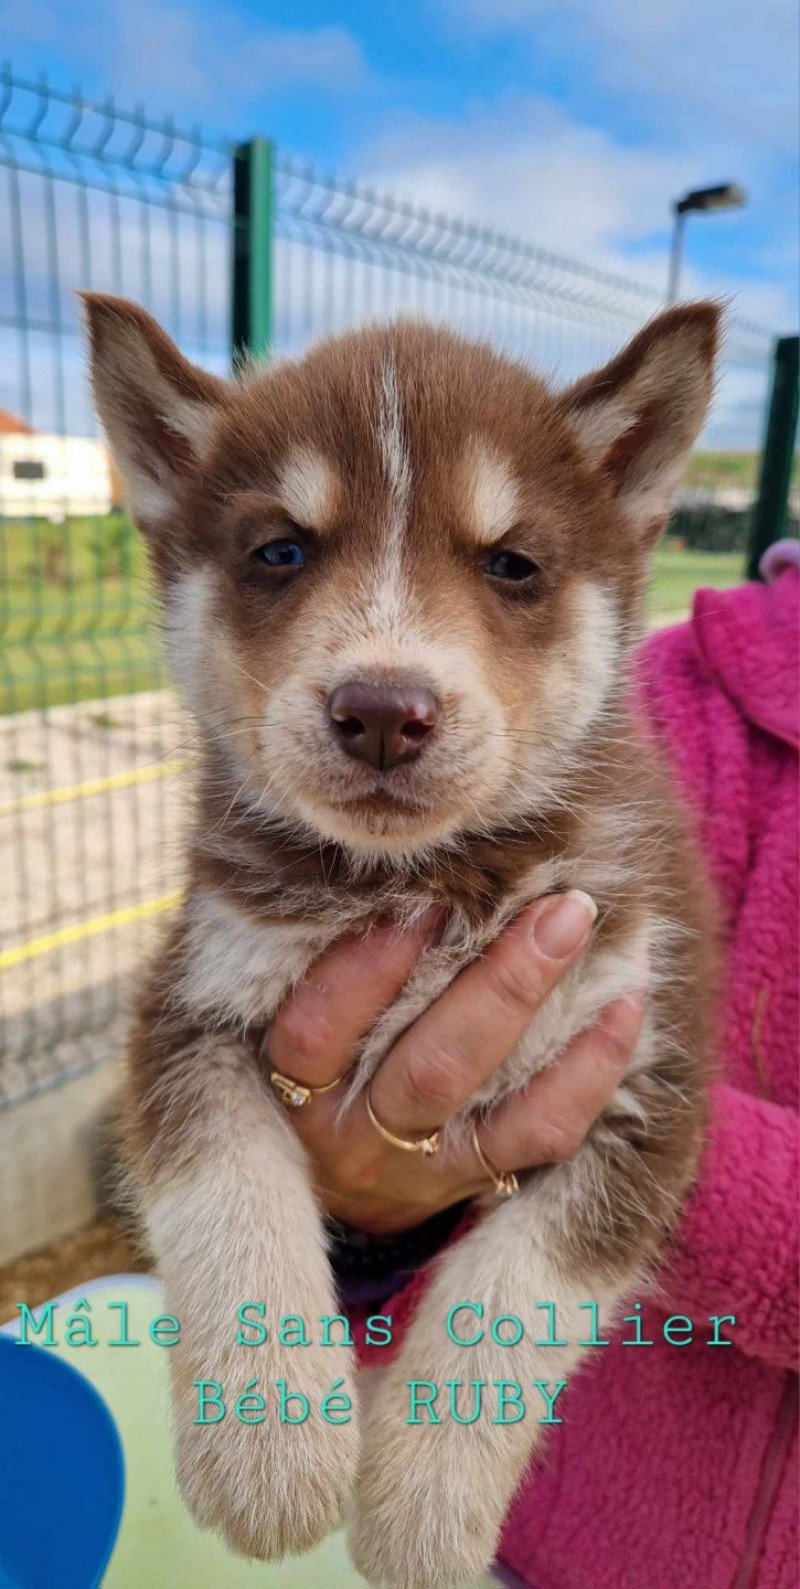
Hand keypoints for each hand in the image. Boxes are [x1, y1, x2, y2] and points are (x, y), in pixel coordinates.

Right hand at [266, 894, 646, 1234]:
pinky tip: (625, 998)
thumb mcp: (298, 1024)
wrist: (333, 1186)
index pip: (320, 1027)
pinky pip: (546, 1129)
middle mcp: (355, 1135)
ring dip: (541, 1005)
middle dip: (499, 983)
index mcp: (293, 1086)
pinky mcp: (479, 1181)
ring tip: (578, 924)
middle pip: (429, 1067)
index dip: (368, 965)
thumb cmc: (318, 1066)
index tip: (426, 896)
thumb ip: (325, 960)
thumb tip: (386, 862)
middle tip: (552, 905)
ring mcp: (421, 1166)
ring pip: (491, 1096)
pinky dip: (593, 1063)